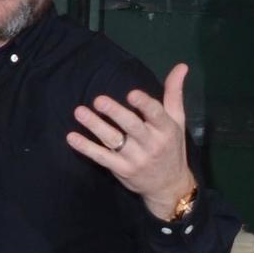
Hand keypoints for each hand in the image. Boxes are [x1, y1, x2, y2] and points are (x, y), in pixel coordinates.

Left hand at [66, 61, 195, 220]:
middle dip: (116, 114)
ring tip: (80, 112)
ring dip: (96, 127)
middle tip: (99, 100)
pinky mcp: (122, 169)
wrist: (169, 187)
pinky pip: (102, 158)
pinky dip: (86, 148)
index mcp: (166, 129)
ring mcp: (135, 159)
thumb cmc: (172, 148)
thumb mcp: (178, 120)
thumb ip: (174, 93)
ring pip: (114, 141)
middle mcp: (151, 144)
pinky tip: (72, 137)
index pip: (156, 115)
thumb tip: (181, 66)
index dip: (144, 105)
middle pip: (132, 127)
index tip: (132, 94)